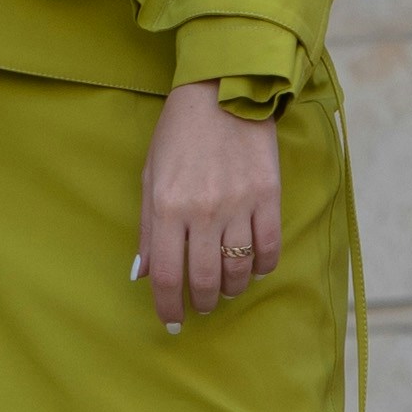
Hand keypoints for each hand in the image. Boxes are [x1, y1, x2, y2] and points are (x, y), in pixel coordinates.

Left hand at [133, 87, 281, 333]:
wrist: (223, 91)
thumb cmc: (179, 134)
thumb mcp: (150, 177)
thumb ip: (148, 229)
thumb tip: (143, 274)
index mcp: (168, 207)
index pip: (168, 275)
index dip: (168, 306)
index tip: (172, 320)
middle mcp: (203, 211)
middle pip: (205, 279)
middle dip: (203, 302)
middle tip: (203, 306)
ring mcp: (239, 205)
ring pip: (239, 269)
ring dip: (232, 289)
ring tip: (228, 289)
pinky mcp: (269, 196)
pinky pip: (269, 247)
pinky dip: (262, 266)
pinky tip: (254, 269)